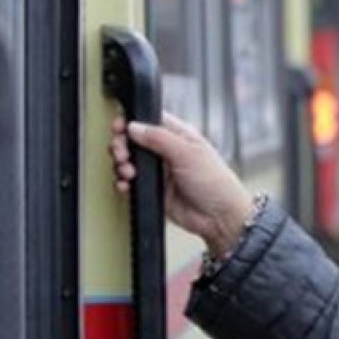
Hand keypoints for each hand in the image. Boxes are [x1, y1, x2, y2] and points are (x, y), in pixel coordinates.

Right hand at [109, 114, 255, 255]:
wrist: (219, 218)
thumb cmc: (216, 183)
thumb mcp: (188, 154)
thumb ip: (159, 138)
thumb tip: (134, 126)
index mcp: (178, 135)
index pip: (149, 120)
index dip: (132, 121)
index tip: (119, 127)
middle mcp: (166, 151)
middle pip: (133, 139)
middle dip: (122, 144)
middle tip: (122, 153)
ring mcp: (159, 170)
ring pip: (129, 160)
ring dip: (122, 164)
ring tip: (128, 171)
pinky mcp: (154, 189)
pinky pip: (131, 182)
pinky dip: (123, 182)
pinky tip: (126, 184)